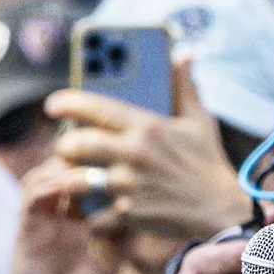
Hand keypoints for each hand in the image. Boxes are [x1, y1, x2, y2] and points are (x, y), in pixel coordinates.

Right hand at [5, 158, 123, 273]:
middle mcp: (63, 210)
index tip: (124, 151)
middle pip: (68, 167)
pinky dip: (44, 187)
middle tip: (99, 147)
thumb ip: (126, 232)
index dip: (104, 162)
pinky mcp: (25, 227)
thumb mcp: (113, 259)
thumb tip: (152, 204)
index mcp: (85, 214)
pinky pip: (32, 198)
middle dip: (82, 154)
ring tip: (81, 166)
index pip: (92, 176)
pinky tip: (59, 185)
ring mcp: (43, 215)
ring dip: (63, 167)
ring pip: (48, 174)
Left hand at [47, 54, 253, 239]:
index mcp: (148, 126)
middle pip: (76, 144)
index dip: (68, 102)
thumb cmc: (208, 162)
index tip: (52, 104)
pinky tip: (95, 212)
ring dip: (69, 181)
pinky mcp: (130, 214)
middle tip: (66, 148)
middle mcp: (134, 153)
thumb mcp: (199, 121)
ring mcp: (130, 185)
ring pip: (76, 181)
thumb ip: (185, 87)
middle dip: (64, 146)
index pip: (96, 107)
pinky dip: (90, 217)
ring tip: (72, 178)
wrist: (221, 209)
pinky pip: (93, 215)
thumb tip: (183, 56)